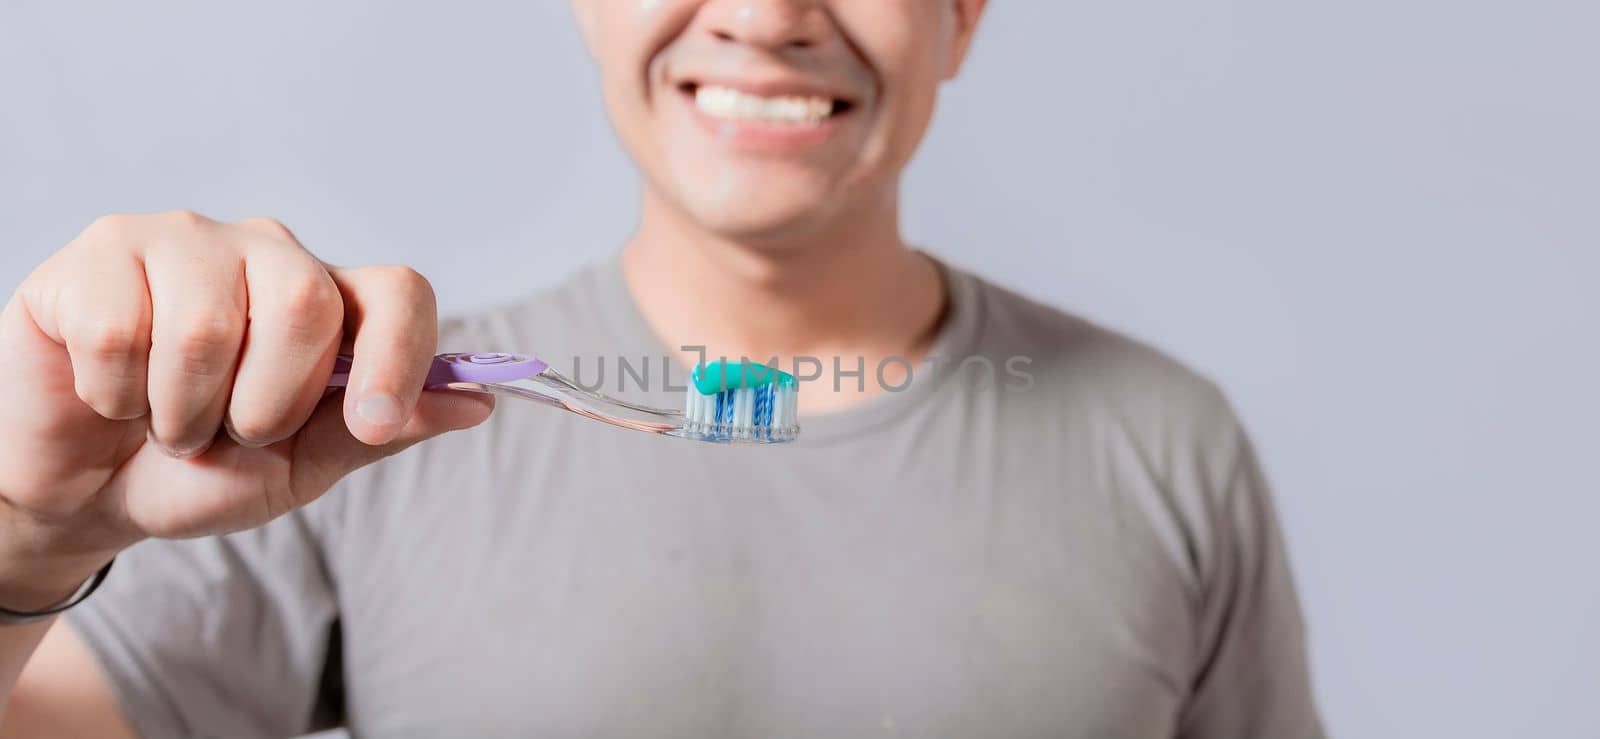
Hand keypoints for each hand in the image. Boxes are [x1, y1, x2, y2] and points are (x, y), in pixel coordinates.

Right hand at [0, 211, 492, 605]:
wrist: (84, 491)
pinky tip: (109, 391)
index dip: (399, 357)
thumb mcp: (300, 467)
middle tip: (228, 431)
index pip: (400, 292)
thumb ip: (376, 430)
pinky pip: (121, 332)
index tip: (375, 424)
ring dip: (181, 412)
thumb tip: (476, 402)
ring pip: (207, 328)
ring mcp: (185, 239)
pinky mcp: (102, 249)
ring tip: (164, 418)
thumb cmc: (199, 471)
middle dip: (264, 406)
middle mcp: (269, 252)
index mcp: (332, 300)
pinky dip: (115, 394)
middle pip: (306, 305)